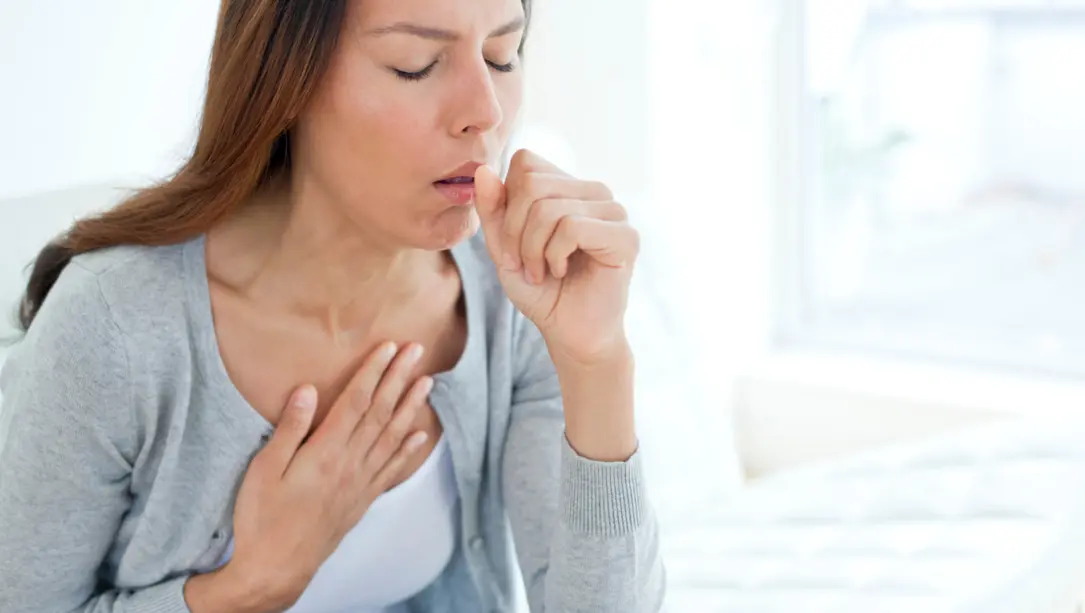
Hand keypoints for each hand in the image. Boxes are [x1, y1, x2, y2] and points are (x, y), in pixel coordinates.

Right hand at [221, 342, 432, 608]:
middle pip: (381, 412)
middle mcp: (350, 464)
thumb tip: (307, 389)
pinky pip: (392, 469)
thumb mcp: (263, 470)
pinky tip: (421, 435)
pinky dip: (408, 450)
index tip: (388, 347)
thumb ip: (289, 429)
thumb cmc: (262, 518)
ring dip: (411, 407)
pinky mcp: (362, 500)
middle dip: (399, 378)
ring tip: (427, 382)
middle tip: (417, 351)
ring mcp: (360, 483)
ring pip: (392, 437)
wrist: (277, 568)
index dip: (374, 371)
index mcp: (325, 452)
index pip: (356, 401)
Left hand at [474, 150, 638, 362]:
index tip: (509, 242)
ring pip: (550, 207)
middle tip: (520, 263)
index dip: (506, 203)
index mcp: (568, 186)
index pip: (526, 163)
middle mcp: (594, 192)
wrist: (570, 333)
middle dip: (514, 230)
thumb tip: (483, 170)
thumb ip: (493, 210)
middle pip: (532, 184)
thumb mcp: (503, 247)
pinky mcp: (626, 236)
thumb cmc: (541, 290)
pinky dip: (554, 255)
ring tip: (539, 272)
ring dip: (532, 248)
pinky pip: (572, 227)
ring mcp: (614, 211)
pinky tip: (561, 271)